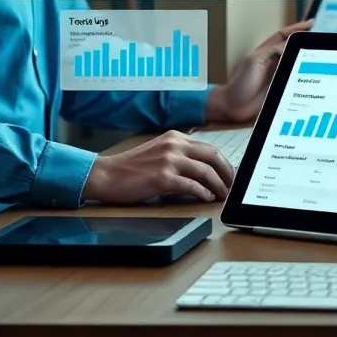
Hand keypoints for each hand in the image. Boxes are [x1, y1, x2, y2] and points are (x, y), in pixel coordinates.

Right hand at [82, 130, 233, 203]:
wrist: (104, 175)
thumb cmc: (130, 169)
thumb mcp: (158, 153)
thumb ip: (179, 156)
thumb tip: (204, 171)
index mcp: (174, 138)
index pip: (208, 148)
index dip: (223, 163)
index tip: (230, 174)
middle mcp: (174, 145)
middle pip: (212, 156)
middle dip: (227, 172)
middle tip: (232, 185)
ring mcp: (168, 160)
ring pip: (205, 171)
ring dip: (218, 185)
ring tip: (222, 195)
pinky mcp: (162, 177)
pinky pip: (191, 186)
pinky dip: (202, 193)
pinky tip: (206, 198)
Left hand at [205, 19, 312, 123]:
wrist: (235, 106)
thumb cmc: (240, 83)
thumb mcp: (253, 61)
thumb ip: (270, 50)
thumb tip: (288, 45)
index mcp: (267, 51)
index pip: (285, 35)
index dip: (298, 28)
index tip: (311, 23)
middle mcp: (275, 61)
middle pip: (294, 47)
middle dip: (307, 42)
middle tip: (322, 39)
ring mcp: (279, 74)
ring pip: (297, 62)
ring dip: (308, 58)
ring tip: (322, 54)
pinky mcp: (282, 87)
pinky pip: (297, 78)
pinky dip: (306, 76)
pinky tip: (315, 76)